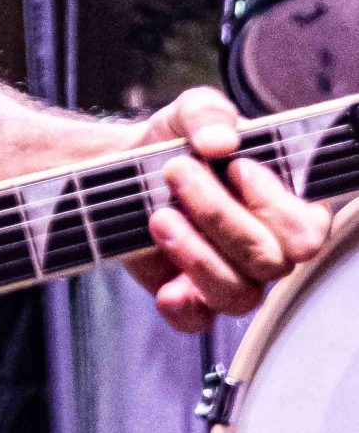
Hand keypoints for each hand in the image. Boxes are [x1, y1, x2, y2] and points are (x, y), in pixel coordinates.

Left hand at [125, 85, 332, 333]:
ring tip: (159, 215)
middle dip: (219, 215)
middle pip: (269, 261)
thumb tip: (219, 139)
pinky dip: (181, 305)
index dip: (275, 206)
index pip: (307, 230)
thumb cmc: (178, 141)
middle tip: (176, 172)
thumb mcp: (190, 112)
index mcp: (285, 205)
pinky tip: (164, 282)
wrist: (126, 163)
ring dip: (196, 254)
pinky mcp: (192, 296)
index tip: (237, 167)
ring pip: (238, 294)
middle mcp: (268, 247)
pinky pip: (198, 320)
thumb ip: (209, 113)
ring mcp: (233, 276)